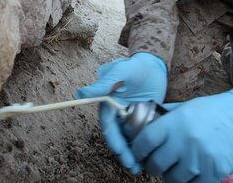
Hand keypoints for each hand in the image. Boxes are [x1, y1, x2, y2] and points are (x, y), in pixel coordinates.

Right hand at [75, 52, 166, 173]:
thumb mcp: (119, 72)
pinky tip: (153, 156)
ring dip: (134, 154)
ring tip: (140, 169)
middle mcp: (117, 114)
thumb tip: (79, 93)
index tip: (122, 153)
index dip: (114, 142)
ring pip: (130, 140)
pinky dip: (146, 146)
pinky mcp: (143, 119)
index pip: (109, 128)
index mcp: (107, 105)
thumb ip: (103, 84)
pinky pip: (143, 135)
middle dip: (124, 154)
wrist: (152, 64)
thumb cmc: (133, 66)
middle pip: (119, 138)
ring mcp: (130, 118)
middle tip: (133, 168)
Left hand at [131, 86, 232, 182]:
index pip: (145, 141)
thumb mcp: (186, 107)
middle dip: (153, 167)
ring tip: (175, 170)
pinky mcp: (216, 169)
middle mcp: (185, 140)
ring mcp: (201, 157)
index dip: (137, 151)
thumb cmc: (214, 109)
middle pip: (157, 164)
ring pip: (174, 179)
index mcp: (175, 122)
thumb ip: (166, 116)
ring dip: (172, 177)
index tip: (138, 154)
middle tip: (156, 165)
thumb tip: (144, 122)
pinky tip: (192, 175)